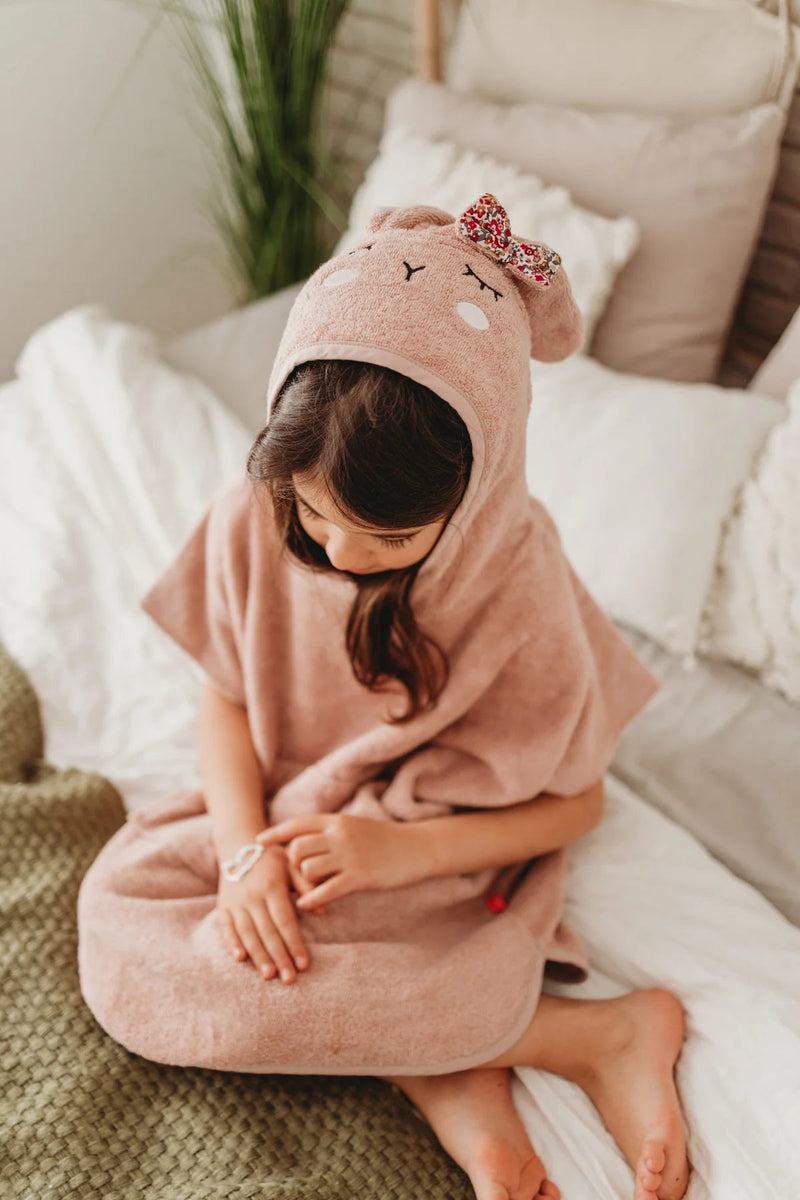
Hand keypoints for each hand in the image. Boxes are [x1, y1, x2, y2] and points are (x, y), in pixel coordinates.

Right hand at [215, 844, 324, 983]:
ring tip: (269, 975)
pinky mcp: (223, 907)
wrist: (238, 845)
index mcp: (271, 886)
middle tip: (289, 978)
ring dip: (258, 956)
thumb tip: (322, 910)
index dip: (294, 944)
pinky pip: (225, 928)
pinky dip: (231, 943)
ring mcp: (236, 903)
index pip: (285, 921)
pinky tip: (239, 958)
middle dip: (279, 957)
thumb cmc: (272, 858)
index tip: (304, 964)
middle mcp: (252, 896)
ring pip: (247, 933)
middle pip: (267, 932)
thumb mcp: (292, 864)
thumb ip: (307, 885)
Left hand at [255, 813, 421, 909]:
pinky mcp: (359, 877)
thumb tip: (302, 838)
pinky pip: (326, 891)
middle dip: (292, 864)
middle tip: (295, 877)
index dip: (276, 833)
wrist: (416, 848)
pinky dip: (311, 900)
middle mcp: (340, 836)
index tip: (258, 842)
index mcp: (337, 821)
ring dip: (303, 882)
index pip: (298, 824)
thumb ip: (330, 830)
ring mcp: (349, 856)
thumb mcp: (354, 826)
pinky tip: (307, 905)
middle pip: (298, 848)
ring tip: (307, 890)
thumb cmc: (383, 838)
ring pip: (309, 869)